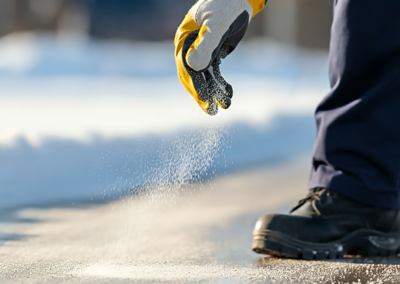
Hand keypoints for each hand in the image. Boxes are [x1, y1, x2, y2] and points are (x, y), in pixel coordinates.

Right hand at [174, 0, 265, 114]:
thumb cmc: (227, 5)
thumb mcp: (217, 24)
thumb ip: (206, 44)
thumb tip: (193, 67)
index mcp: (184, 40)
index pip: (186, 68)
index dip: (195, 86)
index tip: (204, 100)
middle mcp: (190, 48)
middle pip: (194, 76)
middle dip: (203, 94)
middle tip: (212, 111)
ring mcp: (202, 52)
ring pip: (205, 77)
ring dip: (214, 92)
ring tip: (225, 105)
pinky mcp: (214, 54)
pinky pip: (215, 73)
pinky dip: (221, 84)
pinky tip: (229, 94)